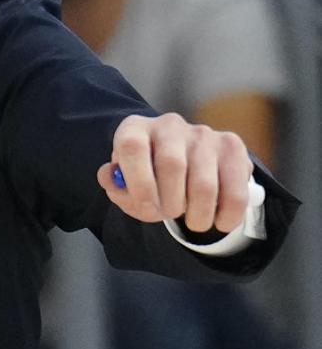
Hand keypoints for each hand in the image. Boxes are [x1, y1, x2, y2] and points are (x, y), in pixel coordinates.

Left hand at [98, 112, 253, 233]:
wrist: (182, 161)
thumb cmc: (147, 175)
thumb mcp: (125, 182)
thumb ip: (115, 186)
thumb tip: (112, 180)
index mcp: (134, 129)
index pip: (132, 147)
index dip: (139, 183)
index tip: (147, 209)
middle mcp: (169, 125)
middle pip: (172, 165)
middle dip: (170, 203)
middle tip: (169, 215)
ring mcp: (203, 134)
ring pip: (204, 183)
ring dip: (198, 213)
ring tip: (193, 221)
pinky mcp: (232, 146)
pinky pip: (235, 189)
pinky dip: (228, 214)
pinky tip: (220, 223)